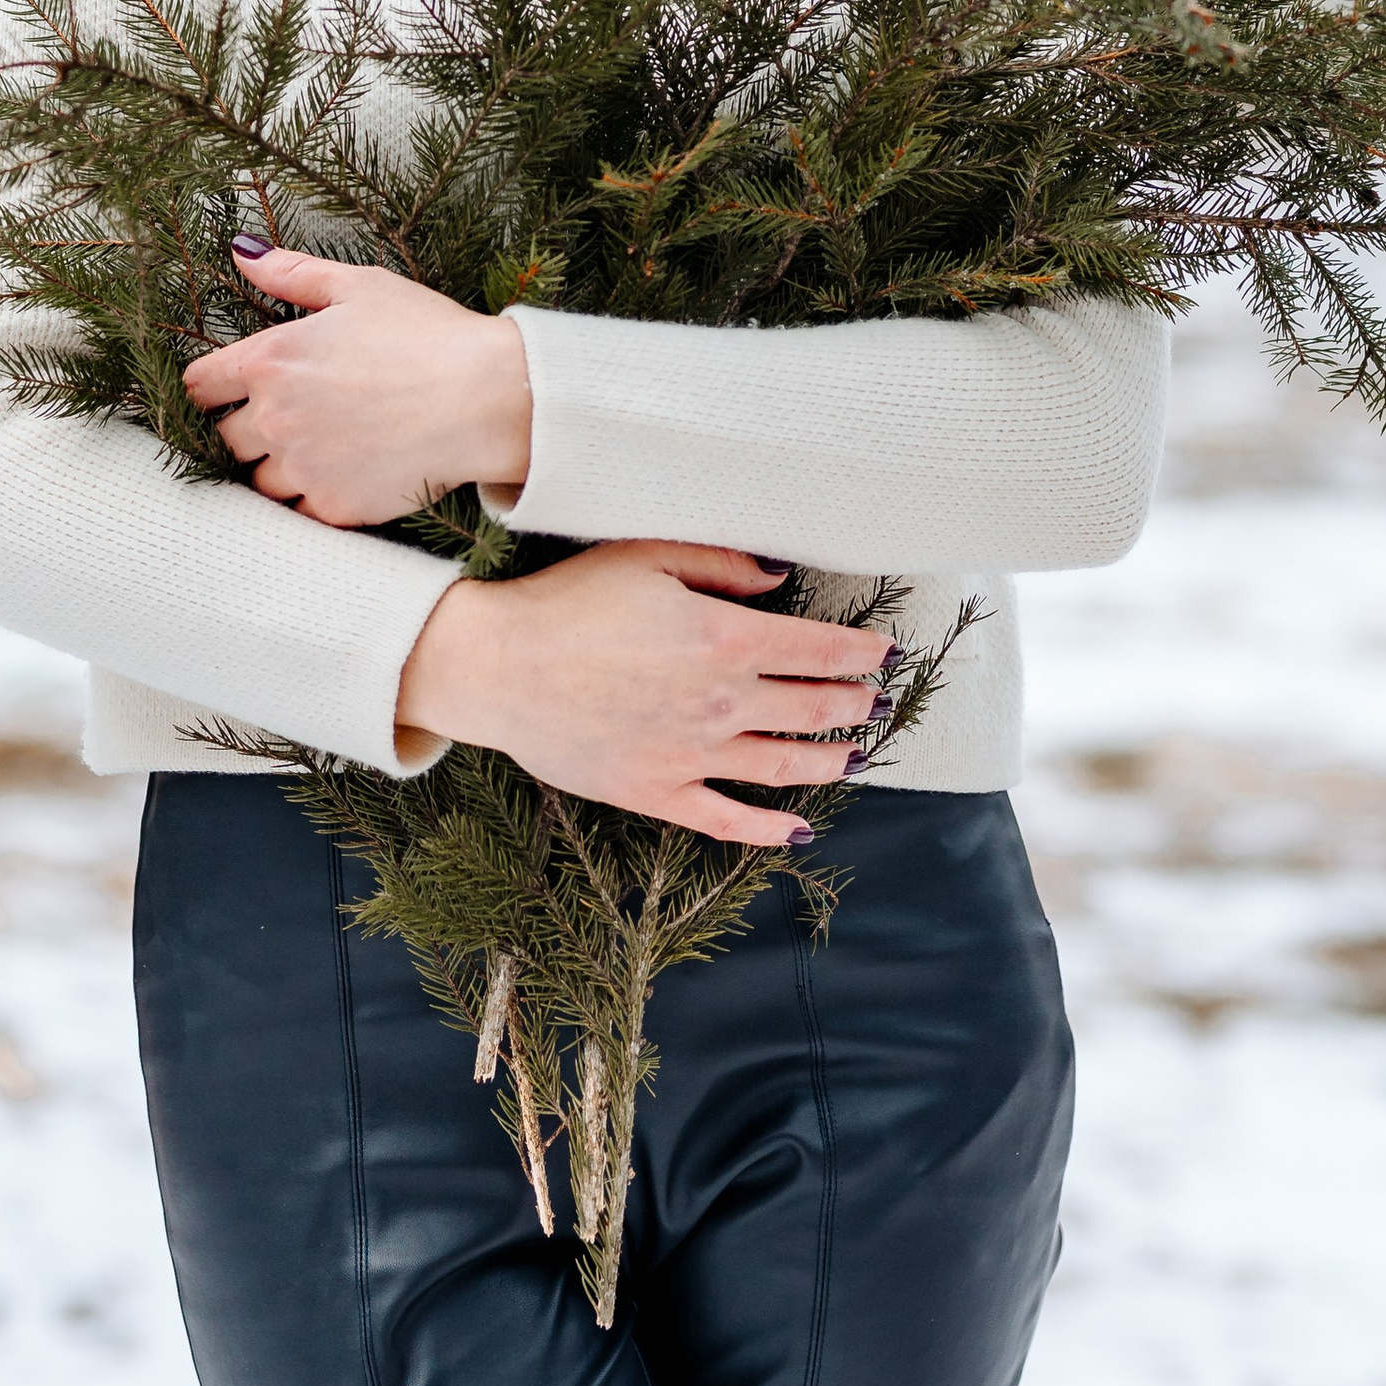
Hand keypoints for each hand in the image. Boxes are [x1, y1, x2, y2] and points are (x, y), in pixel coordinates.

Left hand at [181, 245, 530, 525]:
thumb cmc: (426, 334)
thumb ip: (291, 272)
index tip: (230, 390)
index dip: (211, 387)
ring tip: (322, 447)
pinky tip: (347, 473)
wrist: (483, 398)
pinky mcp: (333, 507)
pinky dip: (315, 496)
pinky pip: (301, 513)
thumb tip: (241, 251)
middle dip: (249, 427)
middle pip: (225, 439)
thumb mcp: (359, 287)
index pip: (199, 386)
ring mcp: (301, 469)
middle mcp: (274, 418)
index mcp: (270, 361)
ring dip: (278, 467)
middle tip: (295, 416)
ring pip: (259, 481)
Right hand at [395, 543, 899, 848]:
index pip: (819, 649)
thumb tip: (780, 578)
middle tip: (877, 700)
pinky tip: (798, 830)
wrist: (499, 666)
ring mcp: (691, 754)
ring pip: (783, 765)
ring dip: (829, 760)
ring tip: (857, 755)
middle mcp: (721, 702)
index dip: (861, 652)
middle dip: (854, 704)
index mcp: (725, 639)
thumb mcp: (648, 555)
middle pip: (812, 708)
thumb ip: (723, 564)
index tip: (886, 653)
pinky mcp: (656, 792)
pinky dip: (768, 829)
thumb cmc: (569, 600)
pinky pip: (726, 819)